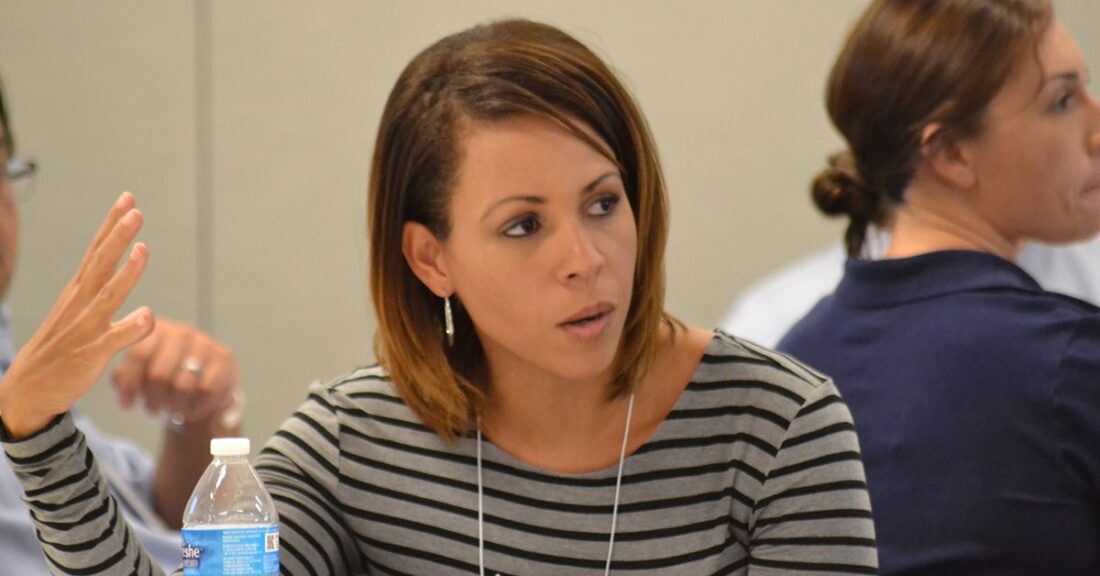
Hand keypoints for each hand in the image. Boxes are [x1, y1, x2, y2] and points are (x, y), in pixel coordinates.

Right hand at [0, 193, 153, 437]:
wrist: (26, 393)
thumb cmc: (60, 352)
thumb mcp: (80, 316)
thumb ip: (104, 297)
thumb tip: (131, 280)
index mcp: (77, 294)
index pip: (96, 252)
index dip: (112, 226)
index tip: (128, 199)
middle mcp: (79, 306)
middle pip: (99, 265)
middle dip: (117, 237)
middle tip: (135, 211)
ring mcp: (84, 329)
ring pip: (107, 297)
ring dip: (126, 274)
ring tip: (144, 249)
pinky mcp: (90, 355)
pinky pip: (112, 340)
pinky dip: (130, 328)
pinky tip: (148, 316)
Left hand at [112, 318, 237, 424]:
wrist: (204, 380)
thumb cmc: (165, 376)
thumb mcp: (139, 373)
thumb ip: (125, 379)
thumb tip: (125, 400)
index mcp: (155, 330)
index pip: (138, 355)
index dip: (130, 385)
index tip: (128, 405)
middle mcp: (181, 332)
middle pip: (159, 374)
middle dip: (154, 399)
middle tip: (152, 408)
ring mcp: (205, 344)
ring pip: (183, 385)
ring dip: (174, 406)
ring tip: (171, 409)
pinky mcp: (225, 359)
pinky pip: (207, 390)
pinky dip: (195, 407)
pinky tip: (190, 410)